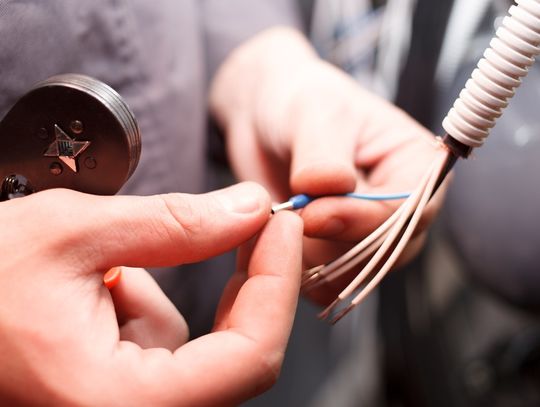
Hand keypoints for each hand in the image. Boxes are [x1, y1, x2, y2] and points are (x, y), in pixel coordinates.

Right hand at [0, 183, 302, 405]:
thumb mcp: (76, 234)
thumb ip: (176, 224)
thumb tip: (249, 209)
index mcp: (117, 405)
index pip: (249, 355)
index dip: (278, 281)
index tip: (281, 224)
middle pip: (236, 353)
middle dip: (244, 280)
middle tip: (242, 222)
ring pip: (192, 344)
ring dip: (163, 291)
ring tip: (99, 271)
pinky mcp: (113, 391)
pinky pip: (158, 344)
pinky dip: (140, 304)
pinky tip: (92, 293)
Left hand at [211, 28, 445, 302]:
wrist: (264, 119)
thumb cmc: (298, 102)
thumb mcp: (313, 114)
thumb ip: (324, 155)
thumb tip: (331, 188)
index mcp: (415, 165)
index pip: (410, 209)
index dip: (364, 219)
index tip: (313, 214)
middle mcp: (397, 206)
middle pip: (385, 251)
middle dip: (332, 244)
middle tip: (286, 218)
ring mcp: (364, 233)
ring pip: (352, 273)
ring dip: (310, 259)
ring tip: (272, 223)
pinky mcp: (333, 251)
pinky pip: (323, 281)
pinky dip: (294, 270)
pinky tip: (267, 241)